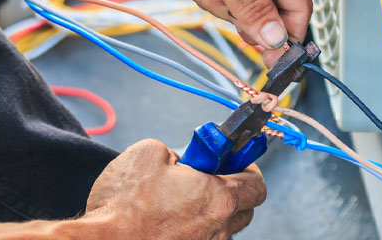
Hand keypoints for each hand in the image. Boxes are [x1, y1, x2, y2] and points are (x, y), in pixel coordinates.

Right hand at [85, 139, 265, 239]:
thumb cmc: (123, 203)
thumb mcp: (149, 153)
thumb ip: (178, 152)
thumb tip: (181, 160)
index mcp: (219, 199)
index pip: (257, 185)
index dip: (248, 168)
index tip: (234, 159)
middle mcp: (219, 230)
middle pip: (244, 209)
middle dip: (231, 189)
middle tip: (207, 176)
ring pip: (222, 228)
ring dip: (209, 211)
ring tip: (179, 200)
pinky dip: (192, 229)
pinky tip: (166, 220)